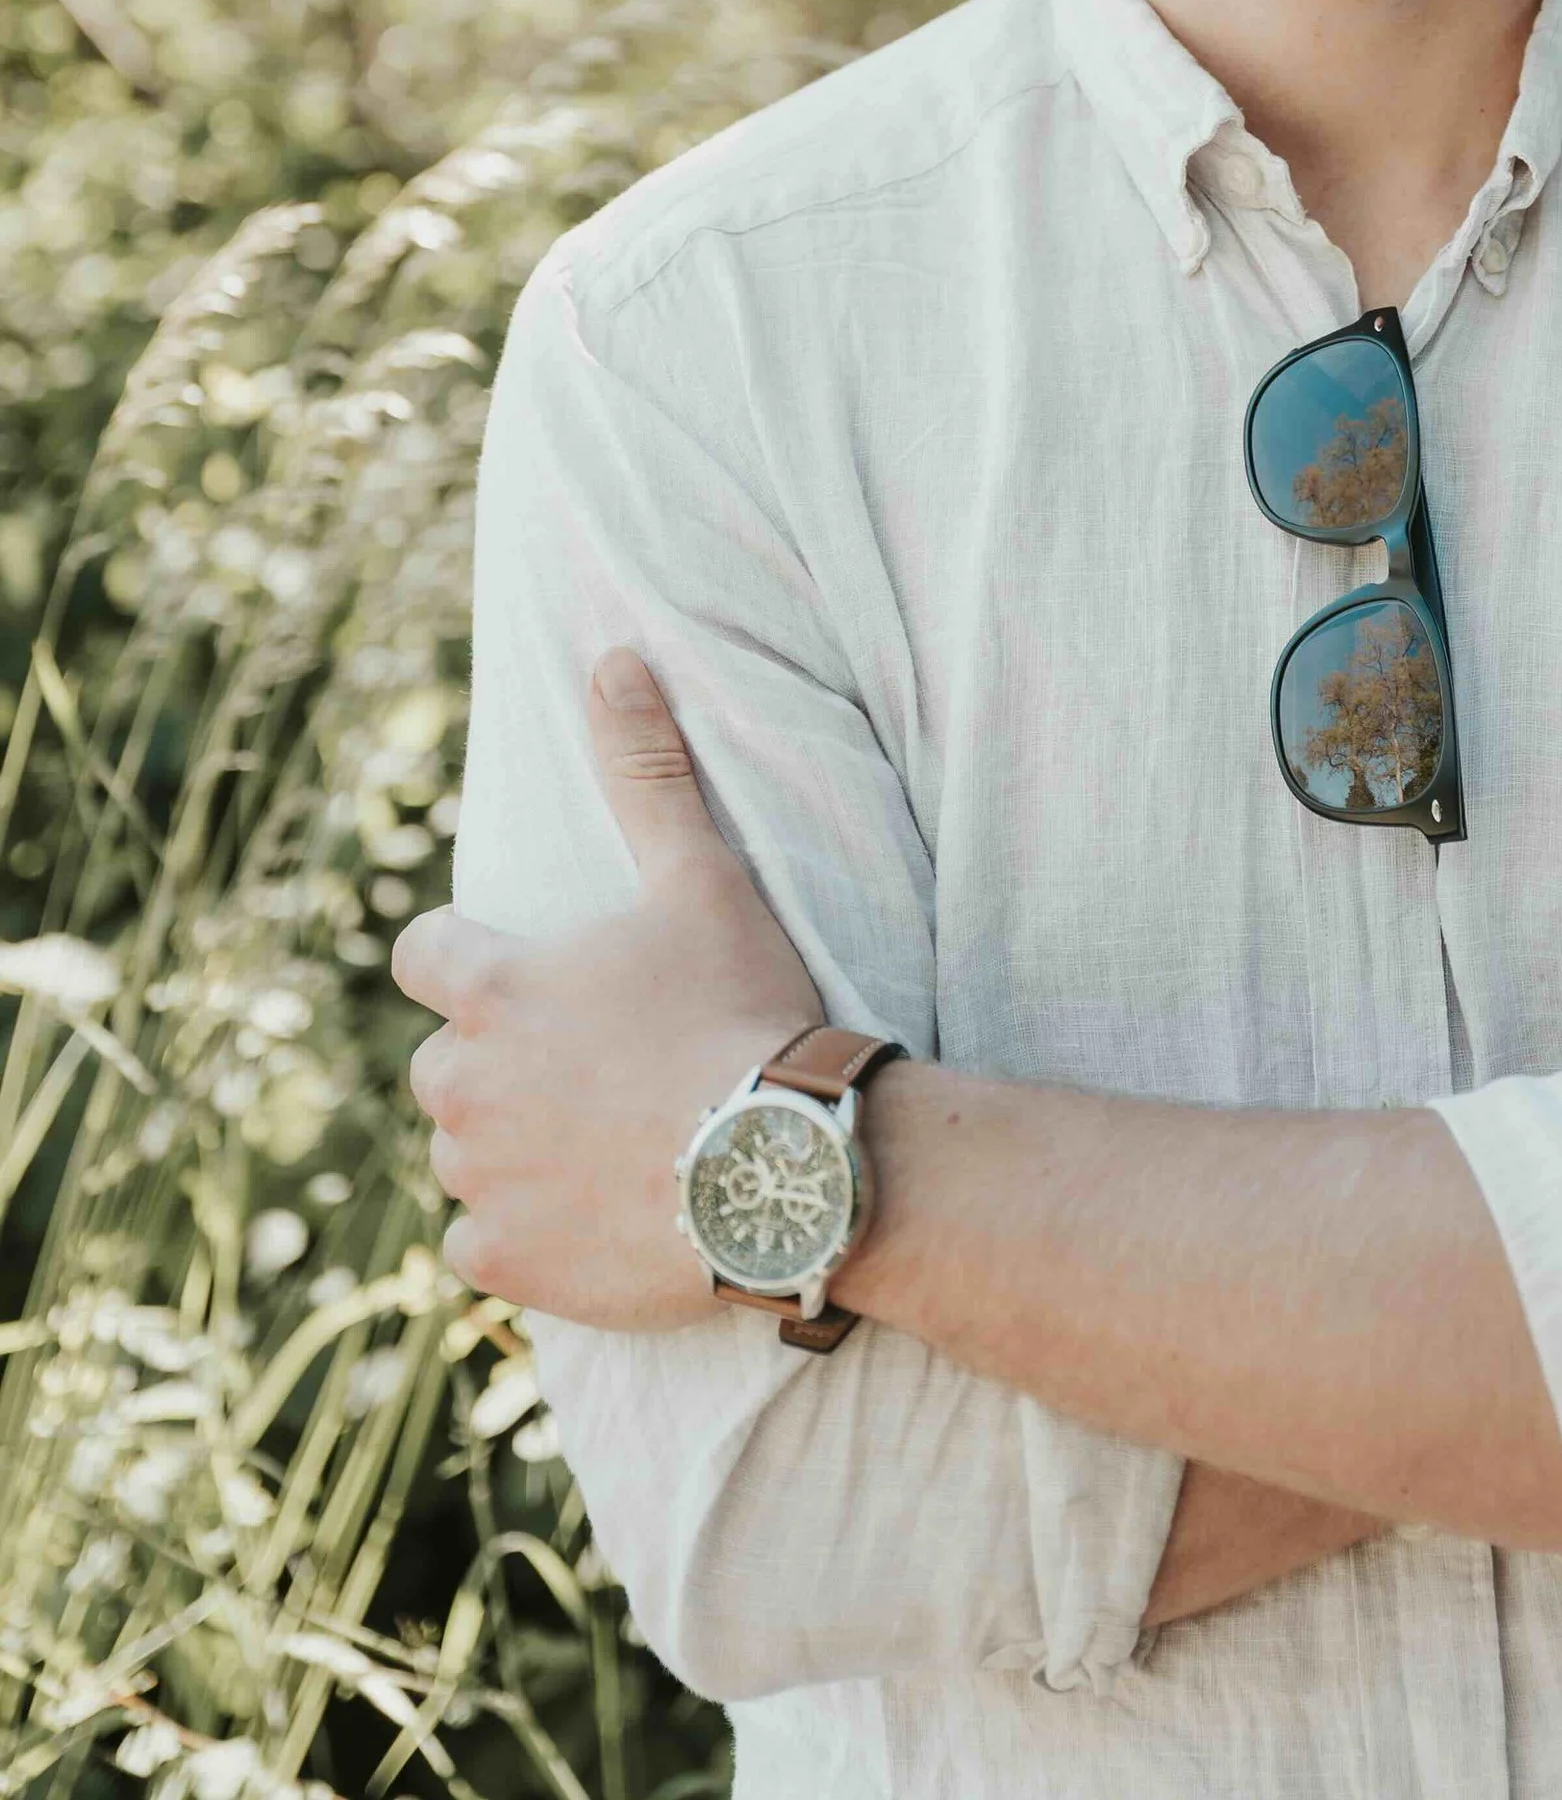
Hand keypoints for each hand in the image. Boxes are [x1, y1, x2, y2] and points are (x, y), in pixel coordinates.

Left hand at [393, 649, 823, 1325]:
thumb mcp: (700, 877)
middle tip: (590, 1063)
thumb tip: (613, 655)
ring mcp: (479, 1179)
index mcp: (494, 989)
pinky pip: (480, 1243)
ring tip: (602, 1139)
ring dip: (509, 1144)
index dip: (463, 956)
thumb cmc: (743, 1010)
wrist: (785, 1169)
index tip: (517, 971)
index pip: (423, 954)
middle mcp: (462, 1084)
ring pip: (461, 1153)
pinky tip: (589, 1214)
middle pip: (441, 1062)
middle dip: (495, 1059)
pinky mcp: (506, 1260)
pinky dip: (520, 1232)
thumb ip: (646, 768)